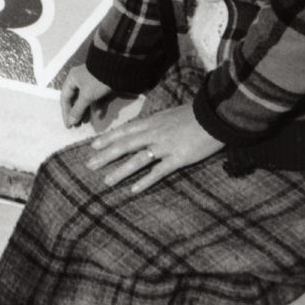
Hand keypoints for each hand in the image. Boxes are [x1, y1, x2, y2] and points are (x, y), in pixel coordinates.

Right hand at [60, 63, 115, 128]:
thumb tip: (70, 122)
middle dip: (77, 113)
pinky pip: (97, 98)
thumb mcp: (86, 96)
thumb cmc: (97, 80)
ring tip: (87, 122)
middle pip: (75, 99)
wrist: (118, 68)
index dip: (66, 112)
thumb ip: (78, 110)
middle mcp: (80, 80)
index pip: (65, 98)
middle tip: (78, 125)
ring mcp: (92, 82)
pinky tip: (100, 115)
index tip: (69, 125)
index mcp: (72, 79)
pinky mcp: (102, 86)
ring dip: (87, 111)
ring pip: (87, 100)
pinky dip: (98, 107)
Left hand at [86, 104, 223, 193]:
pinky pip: (158, 172)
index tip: (92, 146)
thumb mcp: (169, 114)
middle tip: (89, 165)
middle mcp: (154, 133)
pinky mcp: (178, 158)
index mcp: (152, 122)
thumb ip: (155, 123)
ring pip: (137, 160)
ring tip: (106, 181)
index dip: (107, 138)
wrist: (215, 116)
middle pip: (124, 145)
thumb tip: (143, 128)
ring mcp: (165, 146)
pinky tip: (133, 190)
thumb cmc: (194, 115)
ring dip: (120, 171)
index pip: (124, 131)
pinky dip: (145, 181)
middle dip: (105, 155)